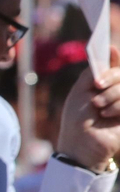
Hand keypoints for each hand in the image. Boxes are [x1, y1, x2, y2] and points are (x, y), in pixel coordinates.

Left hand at [55, 45, 119, 170]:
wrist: (82, 143)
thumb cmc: (77, 118)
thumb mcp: (80, 91)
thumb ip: (94, 72)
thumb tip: (109, 51)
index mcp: (102, 84)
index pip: (113, 65)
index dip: (113, 57)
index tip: (109, 48)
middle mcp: (115, 91)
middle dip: (110, 77)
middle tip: (97, 87)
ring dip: (111, 95)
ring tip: (98, 107)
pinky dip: (118, 106)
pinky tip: (107, 115)